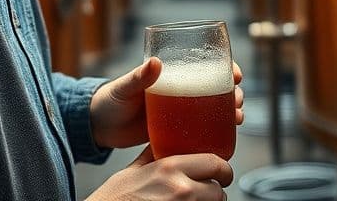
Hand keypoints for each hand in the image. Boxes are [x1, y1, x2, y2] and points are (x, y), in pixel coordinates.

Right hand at [87, 145, 232, 200]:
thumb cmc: (114, 199)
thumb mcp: (134, 169)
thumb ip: (154, 154)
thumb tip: (166, 141)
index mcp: (170, 168)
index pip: (215, 163)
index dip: (222, 169)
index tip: (221, 172)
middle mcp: (180, 189)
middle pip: (218, 190)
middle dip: (216, 190)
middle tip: (210, 190)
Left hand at [90, 60, 244, 149]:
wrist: (101, 127)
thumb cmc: (111, 99)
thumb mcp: (125, 86)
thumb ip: (139, 76)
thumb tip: (155, 62)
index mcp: (171, 73)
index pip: (205, 64)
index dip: (225, 66)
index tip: (236, 74)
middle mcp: (180, 89)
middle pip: (216, 86)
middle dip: (233, 92)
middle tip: (238, 102)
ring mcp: (180, 111)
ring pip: (213, 108)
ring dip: (230, 111)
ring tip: (237, 118)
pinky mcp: (177, 130)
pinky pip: (202, 129)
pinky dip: (216, 131)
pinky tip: (225, 138)